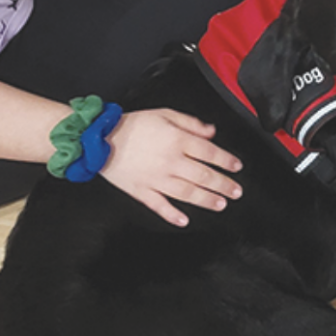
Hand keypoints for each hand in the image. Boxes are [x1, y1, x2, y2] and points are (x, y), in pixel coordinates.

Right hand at [99, 108, 243, 225]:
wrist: (99, 140)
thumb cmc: (132, 125)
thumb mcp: (164, 114)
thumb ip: (190, 123)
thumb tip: (210, 131)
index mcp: (176, 141)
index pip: (209, 152)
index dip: (226, 160)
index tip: (237, 167)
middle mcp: (170, 162)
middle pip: (203, 176)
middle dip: (223, 185)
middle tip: (236, 191)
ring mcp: (156, 179)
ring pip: (187, 193)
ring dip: (206, 200)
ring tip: (220, 204)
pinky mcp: (141, 191)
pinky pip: (159, 206)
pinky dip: (172, 215)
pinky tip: (184, 220)